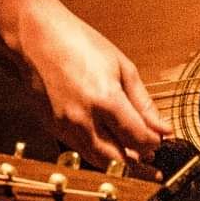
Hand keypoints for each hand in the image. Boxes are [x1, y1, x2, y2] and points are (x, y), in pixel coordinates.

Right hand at [15, 0, 172, 167]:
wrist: (36, 39)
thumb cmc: (79, 44)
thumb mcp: (122, 67)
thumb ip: (144, 102)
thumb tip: (163, 127)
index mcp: (106, 100)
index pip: (139, 139)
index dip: (155, 143)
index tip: (161, 139)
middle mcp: (84, 119)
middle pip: (119, 159)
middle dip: (139, 160)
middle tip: (152, 153)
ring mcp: (65, 127)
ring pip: (99, 161)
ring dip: (119, 161)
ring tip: (133, 152)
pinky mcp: (54, 129)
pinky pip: (82, 150)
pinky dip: (99, 152)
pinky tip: (109, 141)